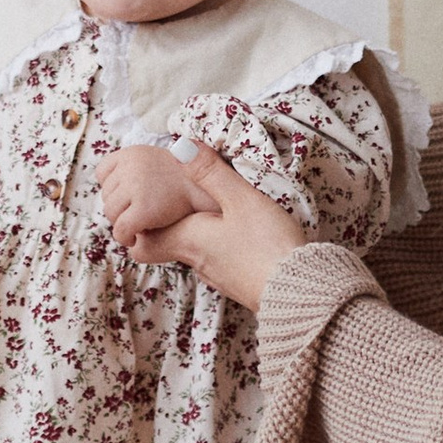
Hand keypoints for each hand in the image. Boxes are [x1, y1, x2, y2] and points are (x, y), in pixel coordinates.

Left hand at [95, 143, 207, 243]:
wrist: (212, 192)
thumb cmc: (189, 182)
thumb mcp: (160, 161)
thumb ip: (138, 170)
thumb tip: (114, 191)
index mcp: (132, 152)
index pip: (103, 172)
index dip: (115, 189)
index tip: (129, 199)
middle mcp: (130, 165)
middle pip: (107, 195)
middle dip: (120, 208)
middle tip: (139, 216)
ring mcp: (135, 186)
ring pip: (111, 214)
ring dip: (122, 223)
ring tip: (140, 226)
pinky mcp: (142, 210)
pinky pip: (121, 230)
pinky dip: (125, 237)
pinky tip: (136, 239)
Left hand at [122, 141, 305, 310]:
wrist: (302, 296)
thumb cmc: (268, 245)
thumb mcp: (241, 199)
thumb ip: (211, 173)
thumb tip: (179, 146)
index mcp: (189, 241)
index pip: (144, 243)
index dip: (140, 225)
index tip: (149, 204)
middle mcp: (197, 263)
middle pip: (167, 246)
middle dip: (169, 224)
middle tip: (178, 200)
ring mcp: (219, 276)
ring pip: (193, 252)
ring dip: (196, 232)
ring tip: (211, 210)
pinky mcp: (239, 283)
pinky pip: (216, 260)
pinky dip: (217, 245)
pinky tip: (237, 233)